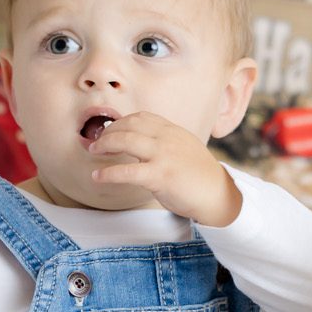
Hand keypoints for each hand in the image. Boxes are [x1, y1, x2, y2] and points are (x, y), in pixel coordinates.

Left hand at [88, 112, 240, 225]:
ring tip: (93, 152)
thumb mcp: (183, 148)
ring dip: (104, 145)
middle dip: (108, 132)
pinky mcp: (160, 176)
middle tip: (96, 142)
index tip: (109, 130)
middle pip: (129, 125)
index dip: (120, 122)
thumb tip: (140, 143)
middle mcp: (167, 138)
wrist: (217, 194)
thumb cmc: (198, 176)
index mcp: (172, 130)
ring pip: (126, 141)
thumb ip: (164, 142)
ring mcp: (164, 155)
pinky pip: (128, 172)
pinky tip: (98, 177)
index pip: (140, 117)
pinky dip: (108, 173)